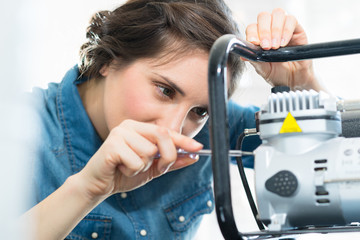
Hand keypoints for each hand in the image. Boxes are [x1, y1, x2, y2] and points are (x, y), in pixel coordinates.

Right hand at [77, 120, 202, 199]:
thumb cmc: (124, 173)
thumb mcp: (153, 168)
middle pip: (162, 136)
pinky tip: (121, 168)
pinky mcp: (112, 145)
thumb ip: (171, 162)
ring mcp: (119, 133)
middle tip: (157, 167)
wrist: (100, 185)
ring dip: (143, 166)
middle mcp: (129, 126)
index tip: (199, 148)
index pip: (167, 131)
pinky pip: (136, 161)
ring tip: (129, 166)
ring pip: (149, 152)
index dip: (184, 140)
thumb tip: (193, 157)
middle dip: (166, 156)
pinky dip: (132, 171)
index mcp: (139, 127)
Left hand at [245, 8, 323, 90]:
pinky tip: (284, 43)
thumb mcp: (262, 69)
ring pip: (277, 14)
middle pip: (263, 17)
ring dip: (275, 29)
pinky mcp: (297, 29)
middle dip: (264, 31)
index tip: (254, 43)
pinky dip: (286, 30)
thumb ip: (254, 60)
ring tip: (276, 46)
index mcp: (258, 38)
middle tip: (266, 46)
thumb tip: (244, 54)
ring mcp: (283, 28)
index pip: (252, 27)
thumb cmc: (277, 73)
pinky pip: (291, 20)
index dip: (252, 33)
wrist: (293, 80)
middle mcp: (270, 29)